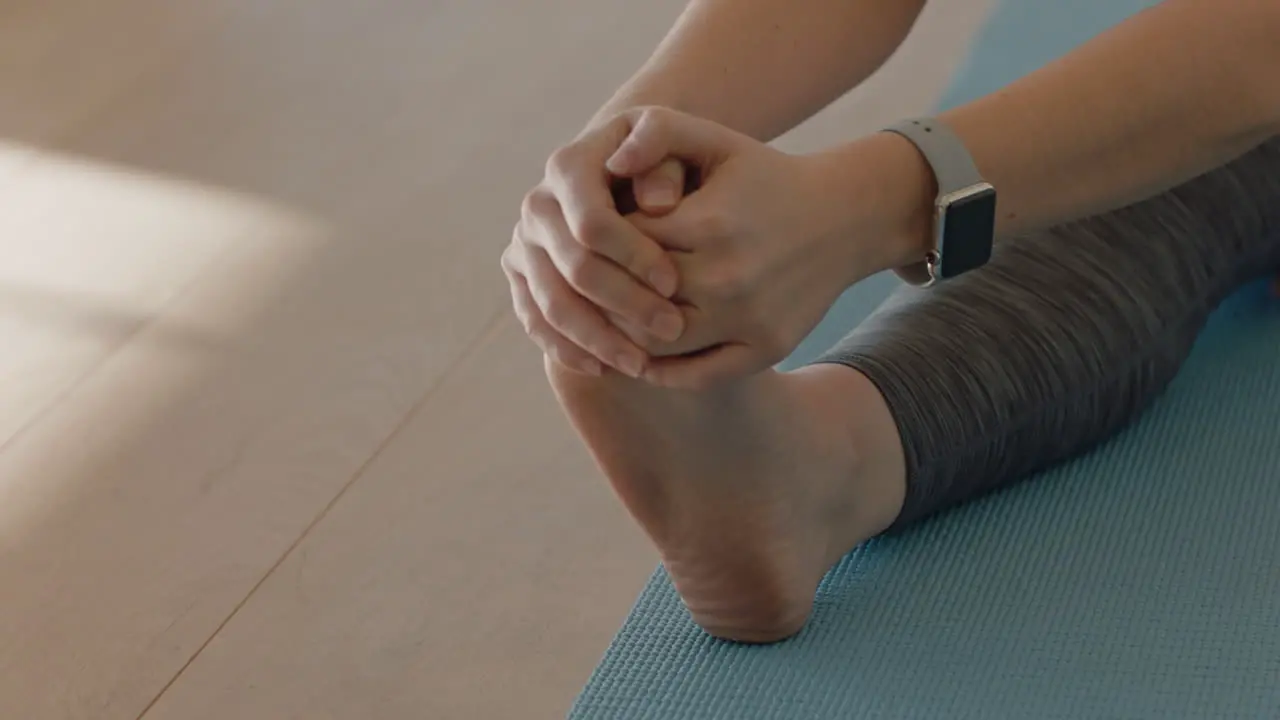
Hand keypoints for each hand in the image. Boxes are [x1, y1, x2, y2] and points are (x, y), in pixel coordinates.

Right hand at [501, 116, 691, 377]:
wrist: (630, 179)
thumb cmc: (664, 166)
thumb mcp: (677, 148)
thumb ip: (668, 157)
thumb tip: (659, 203)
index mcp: (569, 166)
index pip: (592, 222)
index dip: (633, 256)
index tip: (675, 283)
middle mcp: (538, 204)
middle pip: (573, 267)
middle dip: (624, 304)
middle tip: (672, 330)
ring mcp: (525, 242)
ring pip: (552, 303)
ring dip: (597, 339)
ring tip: (641, 364)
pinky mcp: (521, 275)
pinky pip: (535, 320)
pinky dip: (567, 348)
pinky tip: (604, 369)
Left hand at [606, 107, 922, 388]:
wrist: (844, 218)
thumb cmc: (765, 178)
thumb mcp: (716, 141)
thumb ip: (658, 133)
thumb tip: (611, 163)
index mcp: (709, 223)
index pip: (622, 245)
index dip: (601, 245)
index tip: (593, 241)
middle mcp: (729, 276)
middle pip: (631, 299)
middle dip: (604, 294)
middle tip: (587, 289)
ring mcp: (749, 319)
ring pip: (656, 344)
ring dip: (624, 336)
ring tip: (608, 320)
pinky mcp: (767, 349)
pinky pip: (696, 376)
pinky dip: (662, 371)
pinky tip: (644, 354)